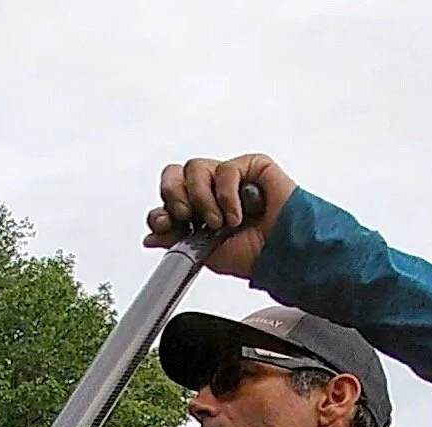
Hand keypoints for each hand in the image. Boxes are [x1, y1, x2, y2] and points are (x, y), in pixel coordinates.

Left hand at [143, 153, 295, 277]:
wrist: (282, 255)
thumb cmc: (253, 256)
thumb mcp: (205, 254)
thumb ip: (176, 242)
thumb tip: (149, 237)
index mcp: (198, 210)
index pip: (168, 197)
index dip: (161, 209)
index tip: (164, 224)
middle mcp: (210, 191)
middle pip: (174, 174)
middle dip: (174, 196)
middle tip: (187, 216)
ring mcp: (228, 178)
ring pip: (194, 168)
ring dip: (202, 199)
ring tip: (220, 222)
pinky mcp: (250, 166)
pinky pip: (225, 169)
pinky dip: (228, 195)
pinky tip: (239, 214)